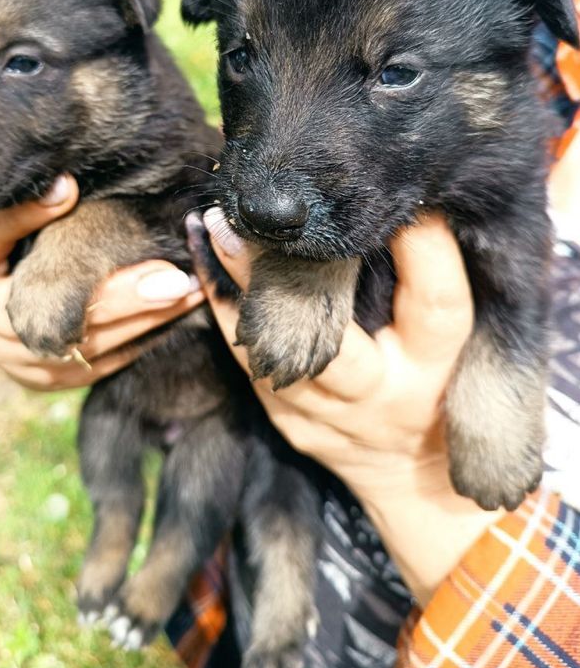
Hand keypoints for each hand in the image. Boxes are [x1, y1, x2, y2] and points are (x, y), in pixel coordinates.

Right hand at [0, 175, 203, 390]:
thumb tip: (66, 188)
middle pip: (81, 332)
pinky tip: (172, 317)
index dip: (113, 292)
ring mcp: (22, 368)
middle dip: (139, 307)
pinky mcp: (45, 378)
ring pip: (95, 355)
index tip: (167, 276)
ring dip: (146, 327)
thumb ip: (21, 207)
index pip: (49, 299)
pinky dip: (136, 343)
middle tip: (188, 285)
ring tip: (193, 294)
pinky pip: (98, 367)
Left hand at [189, 207, 501, 605]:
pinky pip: (245, 364)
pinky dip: (223, 311)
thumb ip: (438, 276)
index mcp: (440, 365)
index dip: (422, 249)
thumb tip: (416, 201)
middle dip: (284, 277)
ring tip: (206, 228)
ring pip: (269, 355)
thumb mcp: (466, 336)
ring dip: (232, 289)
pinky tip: (201, 262)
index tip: (391, 194)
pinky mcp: (289, 421)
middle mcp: (385, 394)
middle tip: (246, 217)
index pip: (437, 302)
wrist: (414, 473)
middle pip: (332, 341)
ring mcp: (330, 415)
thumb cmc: (445, 375)